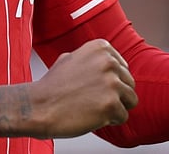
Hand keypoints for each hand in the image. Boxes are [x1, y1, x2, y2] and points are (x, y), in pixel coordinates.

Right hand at [0, 39, 137, 138]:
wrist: (38, 106)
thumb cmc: (52, 87)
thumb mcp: (70, 58)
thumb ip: (93, 59)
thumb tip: (112, 64)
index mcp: (101, 48)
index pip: (124, 68)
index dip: (111, 81)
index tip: (97, 87)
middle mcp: (108, 62)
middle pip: (129, 84)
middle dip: (115, 95)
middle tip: (94, 100)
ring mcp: (111, 83)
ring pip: (131, 100)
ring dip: (116, 107)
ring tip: (95, 108)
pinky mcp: (111, 104)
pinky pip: (123, 117)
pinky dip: (110, 121)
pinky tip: (93, 116)